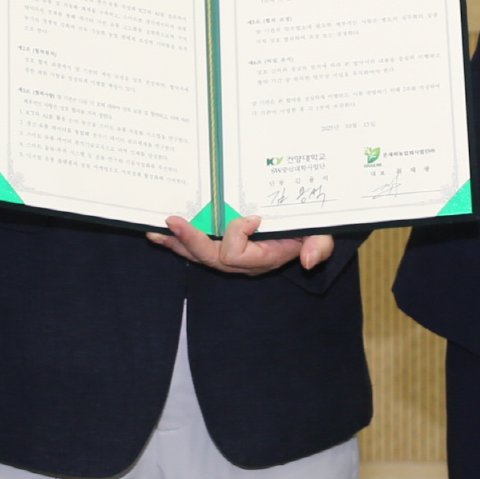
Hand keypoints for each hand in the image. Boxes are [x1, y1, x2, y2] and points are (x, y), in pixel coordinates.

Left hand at [148, 213, 334, 274]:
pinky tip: (158, 234)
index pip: (238, 254)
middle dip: (192, 239)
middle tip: (175, 220)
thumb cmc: (311, 228)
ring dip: (178, 241)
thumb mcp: (322, 233)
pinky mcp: (222, 248)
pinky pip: (195, 250)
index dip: (237, 234)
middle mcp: (244, 262)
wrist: (307, 229)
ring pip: (199, 255)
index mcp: (265, 257)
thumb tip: (309, 260)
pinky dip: (177, 241)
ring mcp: (230, 257)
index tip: (252, 216)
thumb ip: (319, 245)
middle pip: (211, 257)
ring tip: (157, 228)